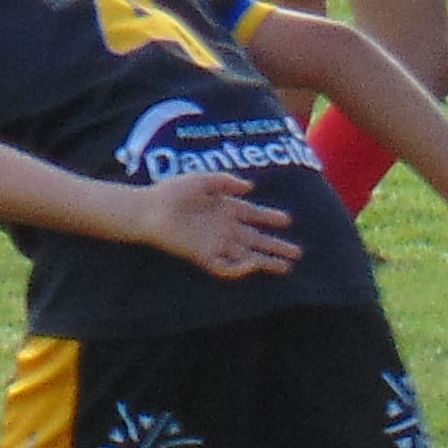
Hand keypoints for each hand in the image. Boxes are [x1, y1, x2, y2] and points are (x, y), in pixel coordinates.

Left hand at [136, 173, 300, 278]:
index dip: (270, 218)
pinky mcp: (204, 257)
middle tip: (297, 253)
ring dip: (266, 261)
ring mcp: (215, 243)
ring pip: (247, 255)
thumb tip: (251, 187)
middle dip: (276, 246)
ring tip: (286, 266)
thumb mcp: (203, 179)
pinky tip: (254, 263)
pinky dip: (241, 268)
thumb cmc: (173, 191)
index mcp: (225, 208)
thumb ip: (227, 182)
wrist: (150, 210)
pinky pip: (227, 267)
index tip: (288, 221)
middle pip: (256, 239)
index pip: (254, 215)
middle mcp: (224, 228)